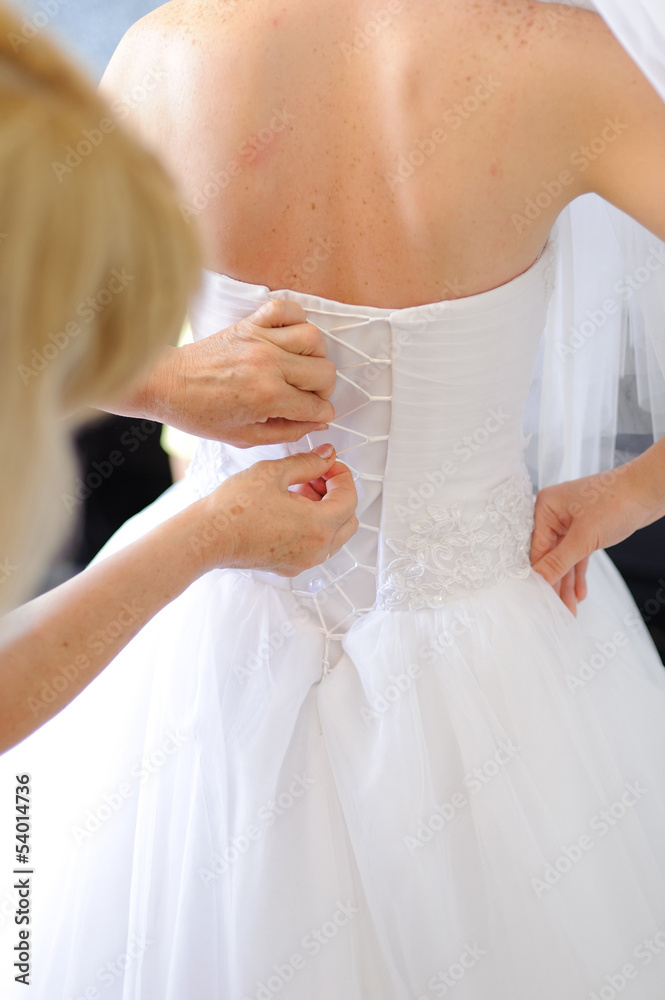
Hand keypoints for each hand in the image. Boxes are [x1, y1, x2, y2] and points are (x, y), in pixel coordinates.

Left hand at [114, 301, 336, 446]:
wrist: (167, 384)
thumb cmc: (201, 414)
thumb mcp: (246, 436)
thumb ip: (288, 431)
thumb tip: (318, 421)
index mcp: (268, 397)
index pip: (318, 405)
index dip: (322, 414)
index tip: (315, 415)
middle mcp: (269, 364)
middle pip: (325, 371)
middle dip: (323, 389)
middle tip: (308, 395)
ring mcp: (260, 340)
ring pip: (314, 338)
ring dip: (315, 355)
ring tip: (300, 367)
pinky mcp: (249, 324)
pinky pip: (286, 308)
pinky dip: (295, 318)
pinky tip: (288, 337)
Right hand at [190, 444, 358, 576]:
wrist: (208, 537)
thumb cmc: (235, 508)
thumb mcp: (275, 472)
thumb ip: (308, 463)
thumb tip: (326, 456)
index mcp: (319, 526)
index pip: (350, 498)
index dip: (342, 475)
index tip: (328, 464)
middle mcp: (317, 549)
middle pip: (348, 519)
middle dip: (336, 494)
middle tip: (315, 477)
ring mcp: (304, 561)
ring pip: (333, 535)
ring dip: (324, 511)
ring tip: (296, 492)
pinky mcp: (289, 566)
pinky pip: (314, 546)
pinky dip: (311, 527)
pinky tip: (287, 510)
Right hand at [530, 461, 656, 615]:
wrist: (649, 490)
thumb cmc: (618, 501)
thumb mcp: (584, 537)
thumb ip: (559, 561)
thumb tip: (537, 579)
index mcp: (545, 506)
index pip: (536, 547)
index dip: (538, 573)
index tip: (537, 597)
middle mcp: (554, 512)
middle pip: (549, 555)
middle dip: (554, 582)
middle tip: (554, 608)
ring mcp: (570, 521)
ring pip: (564, 558)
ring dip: (567, 582)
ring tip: (568, 608)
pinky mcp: (585, 529)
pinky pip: (577, 555)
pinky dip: (579, 572)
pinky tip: (579, 593)